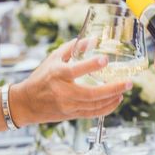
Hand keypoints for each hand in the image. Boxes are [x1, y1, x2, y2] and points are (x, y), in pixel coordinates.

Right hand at [12, 40, 132, 124]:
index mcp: (57, 74)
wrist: (26, 103)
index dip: (91, 65)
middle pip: (91, 93)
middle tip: (128, 82)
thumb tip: (93, 39)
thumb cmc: (41, 78)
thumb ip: (73, 48)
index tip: (105, 60)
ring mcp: (67, 106)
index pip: (75, 70)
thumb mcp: (53, 58)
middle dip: (112, 88)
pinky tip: (115, 100)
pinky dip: (106, 108)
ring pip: (94, 105)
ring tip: (124, 89)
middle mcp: (62, 92)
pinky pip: (92, 114)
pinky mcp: (71, 115)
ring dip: (112, 98)